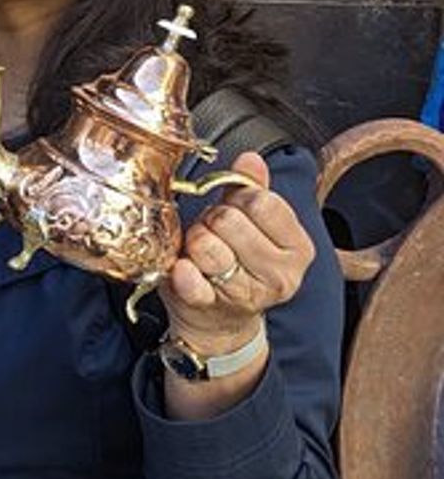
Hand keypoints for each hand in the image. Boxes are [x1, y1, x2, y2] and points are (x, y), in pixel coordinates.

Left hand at [157, 151, 315, 354]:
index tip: (233, 209)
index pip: (263, 202)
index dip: (238, 199)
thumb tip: (251, 159)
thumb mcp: (254, 224)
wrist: (219, 319)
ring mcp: (247, 293)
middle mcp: (280, 274)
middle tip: (212, 232)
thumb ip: (254, 189)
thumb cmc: (237, 262)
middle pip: (230, 221)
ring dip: (194, 242)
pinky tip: (183, 269)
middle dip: (212, 220)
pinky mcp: (212, 307)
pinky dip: (181, 270)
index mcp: (298, 248)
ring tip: (200, 251)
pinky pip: (190, 280)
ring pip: (207, 246)